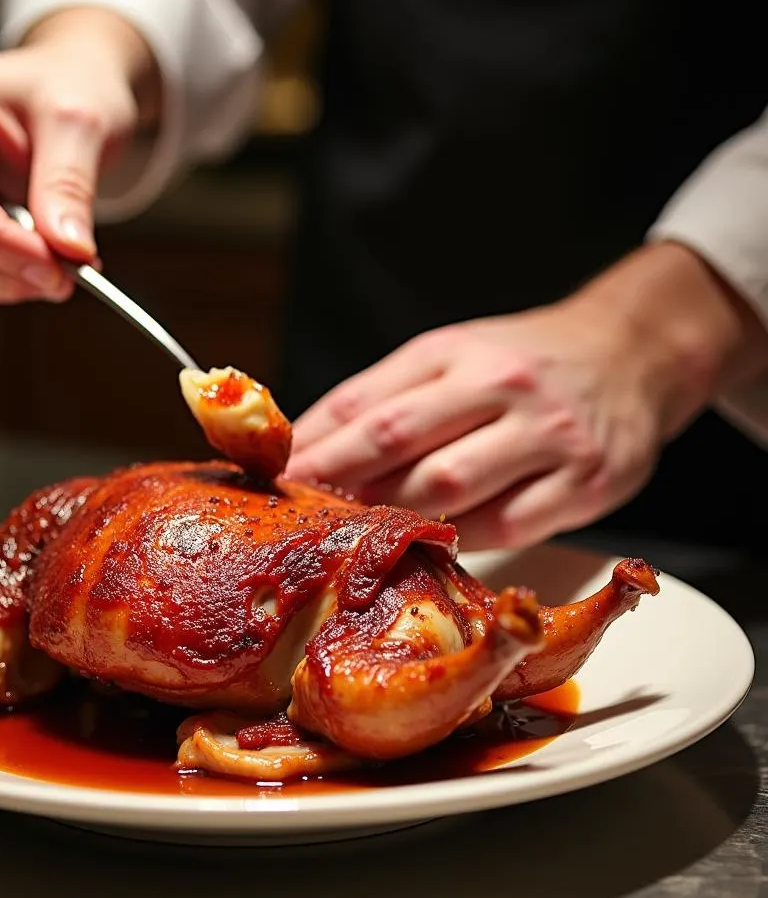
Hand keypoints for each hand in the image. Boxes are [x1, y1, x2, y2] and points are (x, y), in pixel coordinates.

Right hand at [0, 8, 159, 308]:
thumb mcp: (78, 122)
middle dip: (6, 273)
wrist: (54, 101)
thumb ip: (70, 183)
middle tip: (72, 272)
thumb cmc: (62, 94)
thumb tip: (69, 251)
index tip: (60, 268)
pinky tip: (30, 261)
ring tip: (57, 259)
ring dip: (3, 285)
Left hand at [287, 243, 767, 549]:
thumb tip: (305, 442)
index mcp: (452, 351)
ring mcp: (547, 434)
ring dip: (391, 517)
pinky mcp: (586, 482)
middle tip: (298, 518)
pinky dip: (462, 540)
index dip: (311, 445)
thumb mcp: (450, 356)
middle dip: (337, 484)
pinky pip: (509, 524)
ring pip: (448, 486)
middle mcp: (499, 384)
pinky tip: (434, 545)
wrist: (627, 354)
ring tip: (355, 538)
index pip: (365, 402)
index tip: (271, 478)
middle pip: (398, 440)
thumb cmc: (520, 361)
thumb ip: (382, 398)